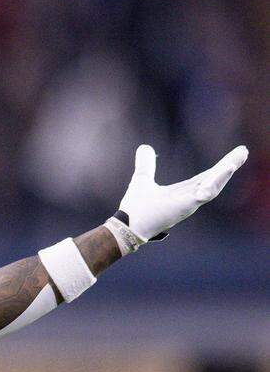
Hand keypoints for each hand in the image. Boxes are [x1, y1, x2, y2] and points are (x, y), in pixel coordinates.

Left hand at [112, 144, 248, 246]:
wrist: (127, 224)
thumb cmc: (136, 207)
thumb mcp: (142, 178)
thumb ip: (146, 164)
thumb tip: (144, 147)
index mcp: (184, 192)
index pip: (207, 176)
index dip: (220, 166)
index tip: (235, 154)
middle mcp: (190, 198)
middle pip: (215, 179)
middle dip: (230, 165)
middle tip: (243, 151)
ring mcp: (189, 203)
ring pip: (213, 186)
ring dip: (225, 173)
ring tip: (236, 159)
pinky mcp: (185, 206)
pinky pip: (204, 194)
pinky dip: (214, 183)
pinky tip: (224, 171)